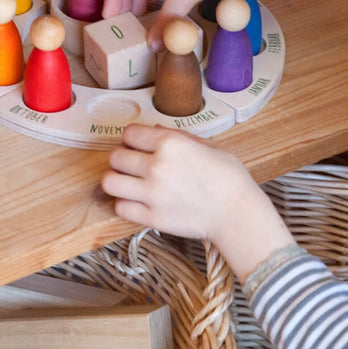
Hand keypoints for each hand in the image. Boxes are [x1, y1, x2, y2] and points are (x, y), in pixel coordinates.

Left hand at [102, 124, 294, 279]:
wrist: (237, 213)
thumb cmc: (229, 177)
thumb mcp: (207, 145)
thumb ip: (176, 136)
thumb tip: (154, 131)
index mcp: (170, 144)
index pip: (129, 134)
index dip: (132, 138)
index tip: (138, 145)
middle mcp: (156, 166)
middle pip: (115, 157)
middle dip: (122, 158)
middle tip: (132, 164)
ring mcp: (151, 194)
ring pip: (110, 182)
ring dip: (117, 180)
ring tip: (129, 182)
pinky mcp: (151, 217)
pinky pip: (120, 207)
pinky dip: (124, 203)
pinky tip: (137, 201)